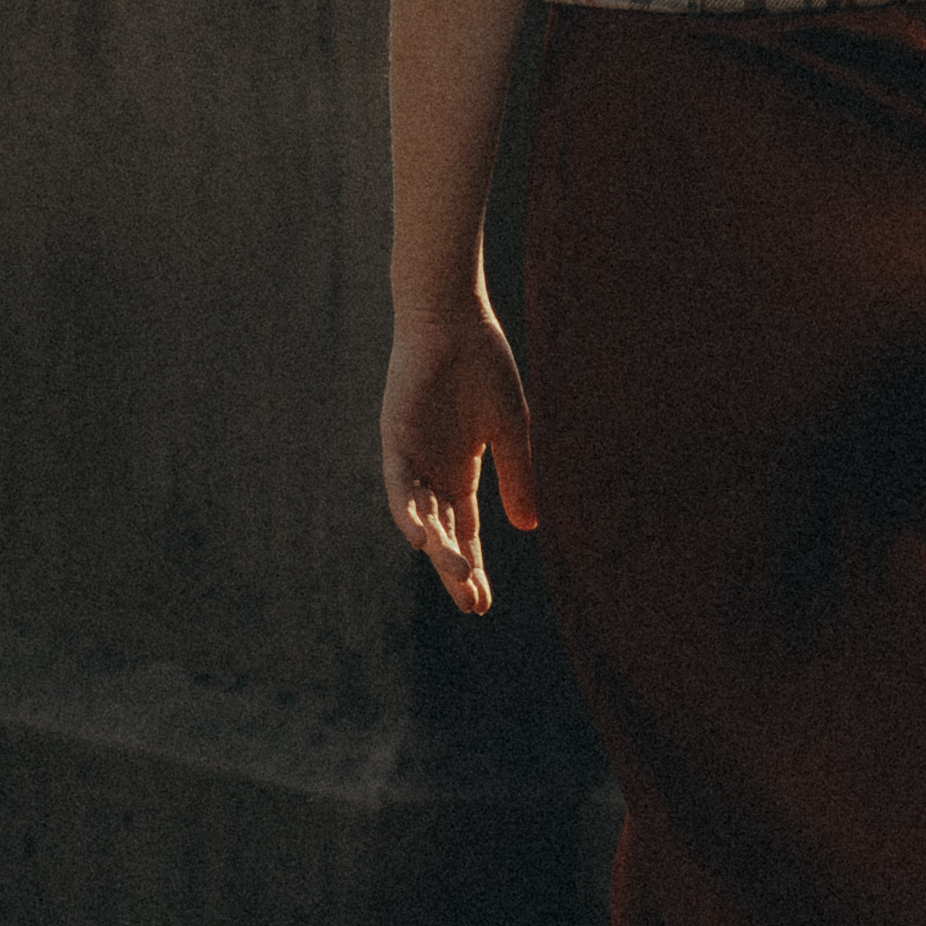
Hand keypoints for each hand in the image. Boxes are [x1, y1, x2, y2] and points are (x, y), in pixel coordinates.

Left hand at [381, 287, 540, 613]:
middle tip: (473, 604)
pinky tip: (423, 541)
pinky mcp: (395, 442)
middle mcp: (433, 473)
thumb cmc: (484, 367)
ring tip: (459, 579)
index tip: (483, 603)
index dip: (472, 565)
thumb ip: (518, 478)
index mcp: (460, 471)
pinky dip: (409, 514)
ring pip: (423, 518)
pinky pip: (399, 488)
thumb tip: (529, 530)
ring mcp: (412, 459)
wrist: (454, 320)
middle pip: (444, 534)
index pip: (465, 531)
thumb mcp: (510, 431)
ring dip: (439, 550)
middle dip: (456, 570)